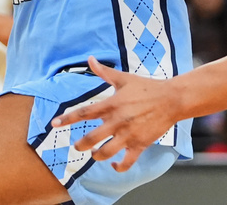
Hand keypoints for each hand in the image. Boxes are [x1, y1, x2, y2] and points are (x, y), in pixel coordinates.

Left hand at [51, 57, 181, 171]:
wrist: (171, 99)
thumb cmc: (147, 87)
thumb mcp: (124, 78)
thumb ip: (104, 72)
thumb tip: (90, 59)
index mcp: (111, 104)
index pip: (84, 112)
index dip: (67, 119)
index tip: (54, 124)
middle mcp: (117, 121)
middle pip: (91, 138)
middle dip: (80, 145)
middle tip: (77, 146)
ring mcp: (128, 134)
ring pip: (106, 153)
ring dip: (97, 156)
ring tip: (94, 154)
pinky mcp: (139, 144)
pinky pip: (127, 162)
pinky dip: (119, 167)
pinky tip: (115, 165)